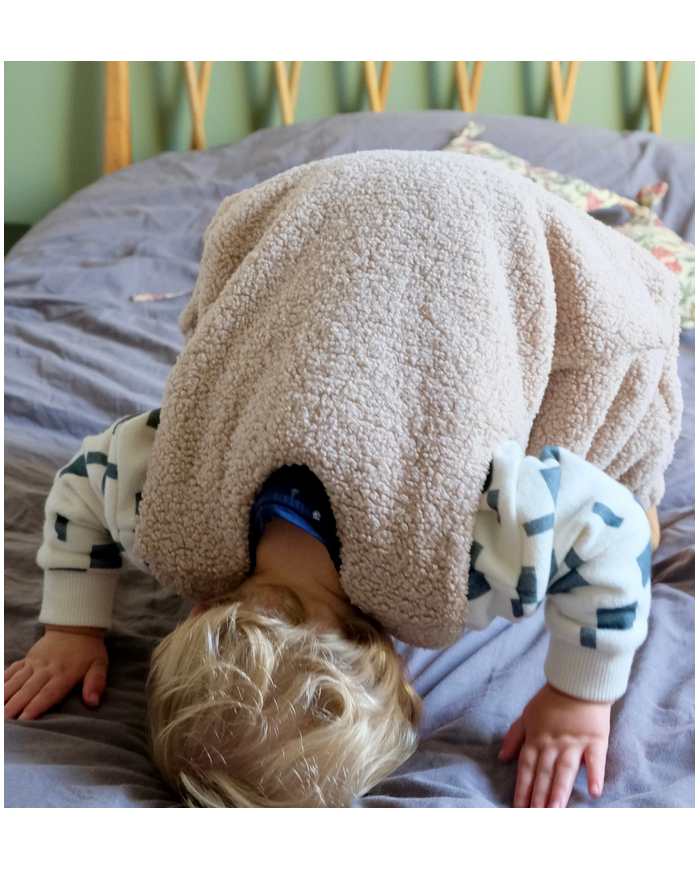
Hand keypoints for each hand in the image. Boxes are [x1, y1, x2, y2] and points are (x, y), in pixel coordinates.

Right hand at [4, 626, 108, 720]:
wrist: (75, 626)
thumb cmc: (88, 650)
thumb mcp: (99, 664)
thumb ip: (96, 682)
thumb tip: (94, 702)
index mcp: (64, 674)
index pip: (49, 693)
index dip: (36, 705)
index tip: (25, 718)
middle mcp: (46, 670)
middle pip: (29, 689)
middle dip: (15, 705)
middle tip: (4, 719)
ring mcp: (34, 664)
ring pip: (17, 681)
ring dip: (5, 694)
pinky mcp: (26, 659)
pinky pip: (12, 670)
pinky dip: (2, 680)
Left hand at [498, 682, 610, 807]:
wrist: (578, 679)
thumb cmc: (551, 700)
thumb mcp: (527, 715)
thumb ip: (514, 737)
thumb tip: (501, 758)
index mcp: (536, 738)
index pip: (526, 767)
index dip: (522, 788)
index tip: (518, 808)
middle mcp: (553, 743)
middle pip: (544, 773)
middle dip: (538, 797)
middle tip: (535, 818)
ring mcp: (575, 742)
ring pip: (565, 770)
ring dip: (559, 791)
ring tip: (554, 811)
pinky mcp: (596, 739)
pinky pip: (596, 760)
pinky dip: (595, 775)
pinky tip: (594, 792)